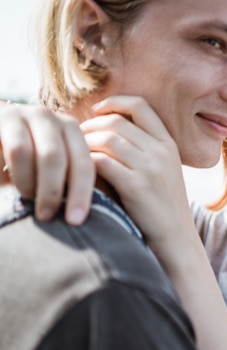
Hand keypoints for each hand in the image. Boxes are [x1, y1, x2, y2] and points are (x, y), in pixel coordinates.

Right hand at [0, 103, 94, 223]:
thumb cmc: (29, 157)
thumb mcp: (51, 164)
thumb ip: (66, 180)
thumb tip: (78, 216)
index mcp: (71, 130)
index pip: (83, 163)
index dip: (81, 193)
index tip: (76, 221)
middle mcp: (49, 118)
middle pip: (55, 158)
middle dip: (51, 191)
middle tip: (46, 216)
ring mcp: (20, 115)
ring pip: (24, 153)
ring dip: (26, 182)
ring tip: (26, 196)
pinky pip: (6, 150)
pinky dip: (5, 174)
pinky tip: (6, 185)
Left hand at [82, 96, 195, 253]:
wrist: (177, 238)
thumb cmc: (162, 207)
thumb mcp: (163, 171)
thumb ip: (143, 150)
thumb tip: (105, 131)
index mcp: (168, 144)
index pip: (140, 106)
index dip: (115, 102)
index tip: (97, 111)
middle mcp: (162, 151)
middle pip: (116, 122)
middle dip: (90, 126)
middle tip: (77, 139)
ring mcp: (151, 167)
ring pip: (107, 139)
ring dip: (85, 145)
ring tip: (76, 157)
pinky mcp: (137, 186)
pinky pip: (102, 162)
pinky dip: (86, 164)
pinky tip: (81, 174)